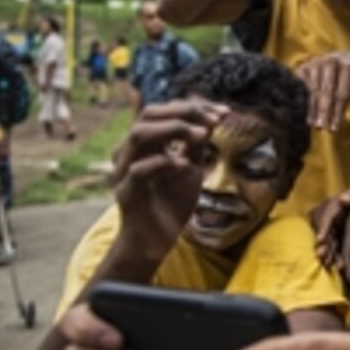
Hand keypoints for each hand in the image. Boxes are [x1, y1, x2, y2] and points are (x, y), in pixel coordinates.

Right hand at [110, 100, 226, 258]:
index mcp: (145, 142)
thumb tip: (212, 118)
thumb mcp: (190, 169)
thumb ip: (196, 145)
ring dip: (174, 130)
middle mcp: (130, 151)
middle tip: (215, 121)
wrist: (156, 241)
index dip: (194, 108)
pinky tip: (186, 165)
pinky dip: (164, 163)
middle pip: (149, 114)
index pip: (164, 111)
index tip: (225, 113)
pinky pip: (140, 170)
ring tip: (203, 135)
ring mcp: (124, 170)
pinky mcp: (126, 192)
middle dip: (185, 113)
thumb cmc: (171, 203)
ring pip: (139, 135)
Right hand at [298, 44, 349, 131]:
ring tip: (312, 124)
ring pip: (312, 90)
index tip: (334, 129)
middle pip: (326, 92)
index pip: (341, 94)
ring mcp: (314, 63)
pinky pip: (300, 86)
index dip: (337, 112)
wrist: (343, 62)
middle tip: (321, 128)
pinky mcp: (303, 66)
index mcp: (346, 66)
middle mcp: (329, 62)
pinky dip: (301, 100)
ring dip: (311, 109)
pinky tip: (302, 113)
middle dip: (323, 112)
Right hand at [311, 188, 349, 266]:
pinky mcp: (335, 239)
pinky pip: (334, 249)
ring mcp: (331, 231)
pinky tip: (339, 266)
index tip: (320, 239)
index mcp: (330, 208)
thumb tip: (344, 199)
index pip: (325, 218)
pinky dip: (336, 257)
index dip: (323, 228)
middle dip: (323, 245)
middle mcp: (328, 220)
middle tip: (321, 255)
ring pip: (328, 243)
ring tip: (328, 263)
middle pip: (324, 234)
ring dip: (328, 253)